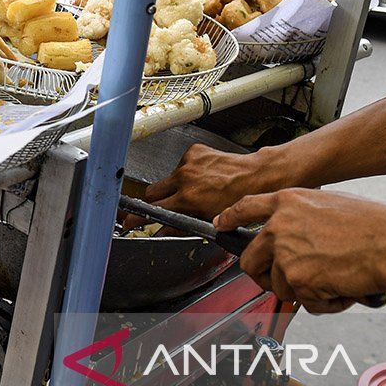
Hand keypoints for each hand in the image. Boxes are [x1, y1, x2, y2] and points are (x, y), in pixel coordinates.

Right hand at [121, 144, 277, 230]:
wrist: (256, 176)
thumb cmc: (238, 199)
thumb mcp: (208, 221)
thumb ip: (180, 228)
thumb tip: (161, 233)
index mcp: (186, 199)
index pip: (151, 209)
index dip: (137, 217)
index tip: (129, 220)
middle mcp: (183, 179)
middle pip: (152, 191)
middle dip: (156, 200)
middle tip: (167, 204)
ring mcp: (187, 163)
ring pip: (168, 178)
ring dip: (175, 185)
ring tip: (195, 190)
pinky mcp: (193, 151)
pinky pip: (181, 164)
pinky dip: (188, 171)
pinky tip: (202, 176)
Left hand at [215, 189, 385, 313]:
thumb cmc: (373, 224)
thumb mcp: (327, 205)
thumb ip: (301, 219)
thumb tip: (293, 241)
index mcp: (287, 202)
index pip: (245, 207)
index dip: (229, 218)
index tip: (220, 225)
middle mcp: (278, 226)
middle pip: (249, 260)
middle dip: (264, 276)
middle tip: (285, 281)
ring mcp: (284, 253)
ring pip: (279, 286)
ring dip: (305, 291)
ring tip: (334, 280)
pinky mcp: (297, 279)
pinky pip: (303, 302)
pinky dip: (324, 303)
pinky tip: (342, 288)